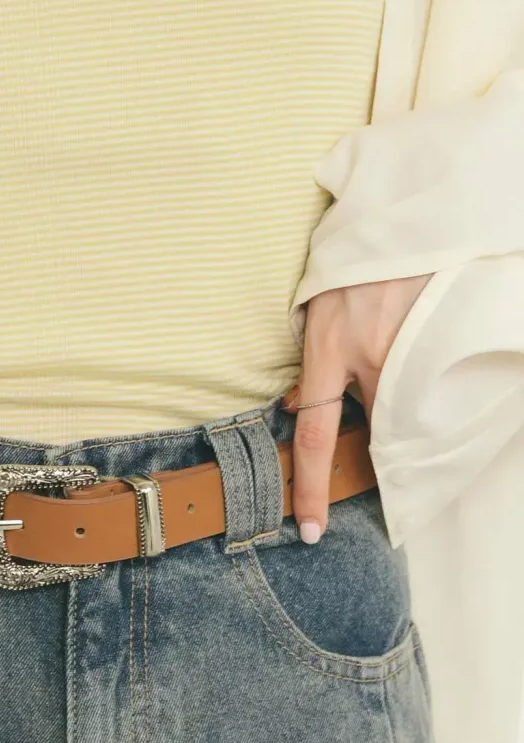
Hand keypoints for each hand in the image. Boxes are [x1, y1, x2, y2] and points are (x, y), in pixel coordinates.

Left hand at [283, 274, 431, 542]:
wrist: (409, 212)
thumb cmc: (354, 258)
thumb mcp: (317, 307)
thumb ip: (310, 358)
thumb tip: (298, 406)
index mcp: (329, 349)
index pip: (315, 437)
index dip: (311, 488)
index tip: (310, 530)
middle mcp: (372, 356)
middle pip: (374, 431)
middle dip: (380, 452)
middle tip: (389, 467)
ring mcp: (413, 349)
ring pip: (407, 411)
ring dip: (405, 416)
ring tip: (411, 394)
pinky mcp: (445, 337)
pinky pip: (436, 388)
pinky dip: (431, 398)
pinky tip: (437, 389)